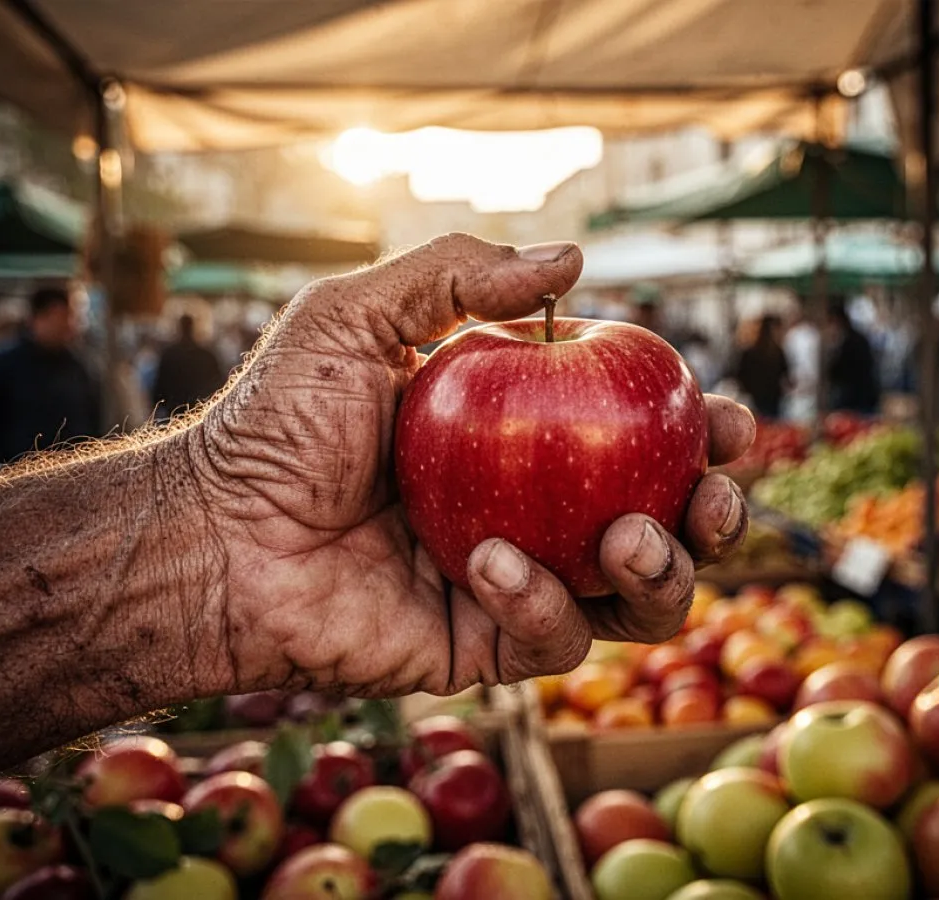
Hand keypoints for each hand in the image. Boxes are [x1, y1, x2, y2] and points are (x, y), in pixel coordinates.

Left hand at [189, 234, 754, 696]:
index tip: (726, 420)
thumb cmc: (277, 422)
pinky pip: (553, 639)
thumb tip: (574, 261)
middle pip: (663, 527)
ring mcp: (516, 586)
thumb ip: (459, 274)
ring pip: (635, 599)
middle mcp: (534, 514)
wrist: (212, 536)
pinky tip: (493, 562)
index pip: (634, 438)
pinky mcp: (485, 648)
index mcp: (523, 440)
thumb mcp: (358, 316)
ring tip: (635, 533)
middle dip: (712, 517)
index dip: (696, 433)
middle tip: (711, 493)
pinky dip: (543, 602)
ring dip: (664, 573)